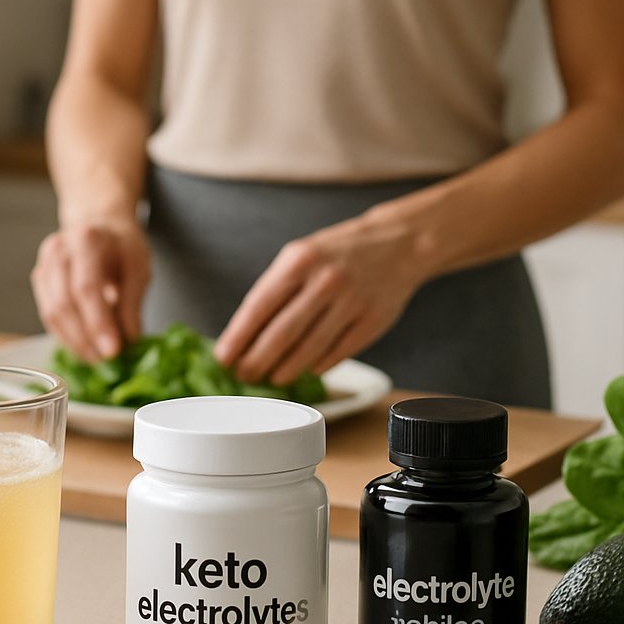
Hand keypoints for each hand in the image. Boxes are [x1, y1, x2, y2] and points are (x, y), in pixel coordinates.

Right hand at [31, 219, 150, 361]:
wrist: (97, 223)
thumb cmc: (121, 245)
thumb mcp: (138, 267)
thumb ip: (132, 304)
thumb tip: (129, 341)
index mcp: (87, 241)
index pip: (86, 288)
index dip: (98, 323)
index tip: (113, 351)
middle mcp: (58, 250)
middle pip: (64, 303)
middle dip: (85, 338)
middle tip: (106, 360)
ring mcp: (44, 265)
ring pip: (52, 313)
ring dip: (74, 342)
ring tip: (97, 358)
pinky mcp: (39, 280)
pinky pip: (48, 315)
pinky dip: (65, 336)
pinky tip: (83, 347)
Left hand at [214, 211, 426, 384]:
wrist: (399, 243)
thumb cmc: (339, 253)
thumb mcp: (302, 255)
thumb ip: (276, 288)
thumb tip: (245, 333)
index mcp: (300, 260)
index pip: (259, 306)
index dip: (238, 337)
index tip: (223, 357)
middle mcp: (326, 280)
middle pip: (282, 333)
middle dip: (257, 360)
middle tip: (244, 374)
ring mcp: (352, 302)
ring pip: (310, 348)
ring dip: (285, 369)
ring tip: (271, 379)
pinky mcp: (373, 322)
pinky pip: (338, 353)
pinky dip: (318, 365)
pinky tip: (306, 370)